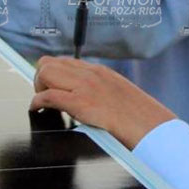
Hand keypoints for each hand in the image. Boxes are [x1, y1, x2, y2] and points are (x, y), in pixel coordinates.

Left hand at [31, 56, 175, 150]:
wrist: (152, 128)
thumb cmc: (140, 118)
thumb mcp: (120, 96)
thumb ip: (102, 92)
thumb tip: (87, 99)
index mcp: (101, 72)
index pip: (65, 61)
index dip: (52, 73)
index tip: (49, 86)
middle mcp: (91, 74)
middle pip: (49, 63)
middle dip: (40, 79)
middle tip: (44, 96)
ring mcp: (86, 87)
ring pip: (45, 73)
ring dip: (38, 88)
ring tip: (43, 103)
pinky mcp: (81, 103)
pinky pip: (47, 96)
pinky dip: (37, 103)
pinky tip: (37, 111)